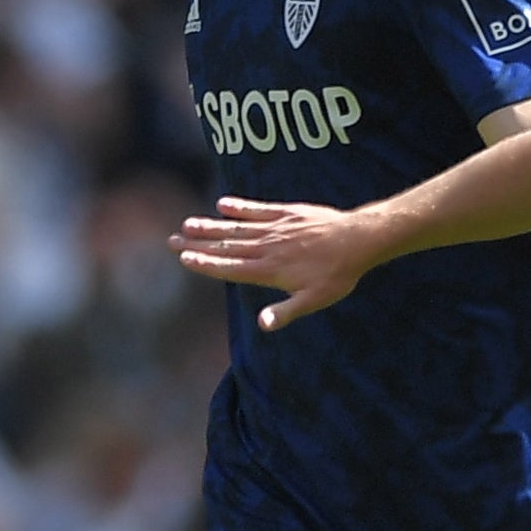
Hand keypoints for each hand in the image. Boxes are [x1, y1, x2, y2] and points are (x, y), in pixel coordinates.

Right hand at [170, 197, 385, 329]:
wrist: (358, 240)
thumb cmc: (337, 275)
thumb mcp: (314, 300)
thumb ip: (286, 312)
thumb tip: (262, 325)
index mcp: (269, 270)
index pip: (230, 267)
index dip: (205, 263)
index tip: (183, 258)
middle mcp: (268, 247)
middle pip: (226, 246)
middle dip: (198, 244)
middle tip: (172, 240)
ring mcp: (276, 228)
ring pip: (237, 227)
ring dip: (212, 226)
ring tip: (188, 224)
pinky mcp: (288, 213)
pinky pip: (259, 209)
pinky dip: (240, 207)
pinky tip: (223, 205)